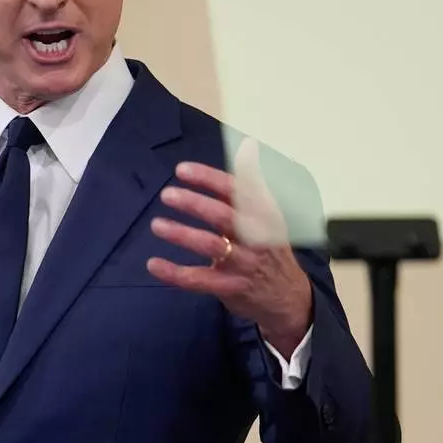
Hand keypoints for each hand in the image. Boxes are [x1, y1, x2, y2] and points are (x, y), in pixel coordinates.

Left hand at [147, 139, 311, 358]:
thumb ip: (252, 181)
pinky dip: (175, 273)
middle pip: (224, 216)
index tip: (181, 169)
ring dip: (182, 234)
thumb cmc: (269, 248)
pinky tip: (154, 263)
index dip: (208, 178)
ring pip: (212, 246)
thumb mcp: (268, 213)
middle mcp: (257, 237)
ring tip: (157, 225)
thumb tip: (248, 144)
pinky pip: (199, 280)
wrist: (288, 298)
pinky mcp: (231, 287)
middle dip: (195, 203)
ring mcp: (244, 263)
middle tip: (167, 194)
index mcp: (264, 214)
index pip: (237, 189)